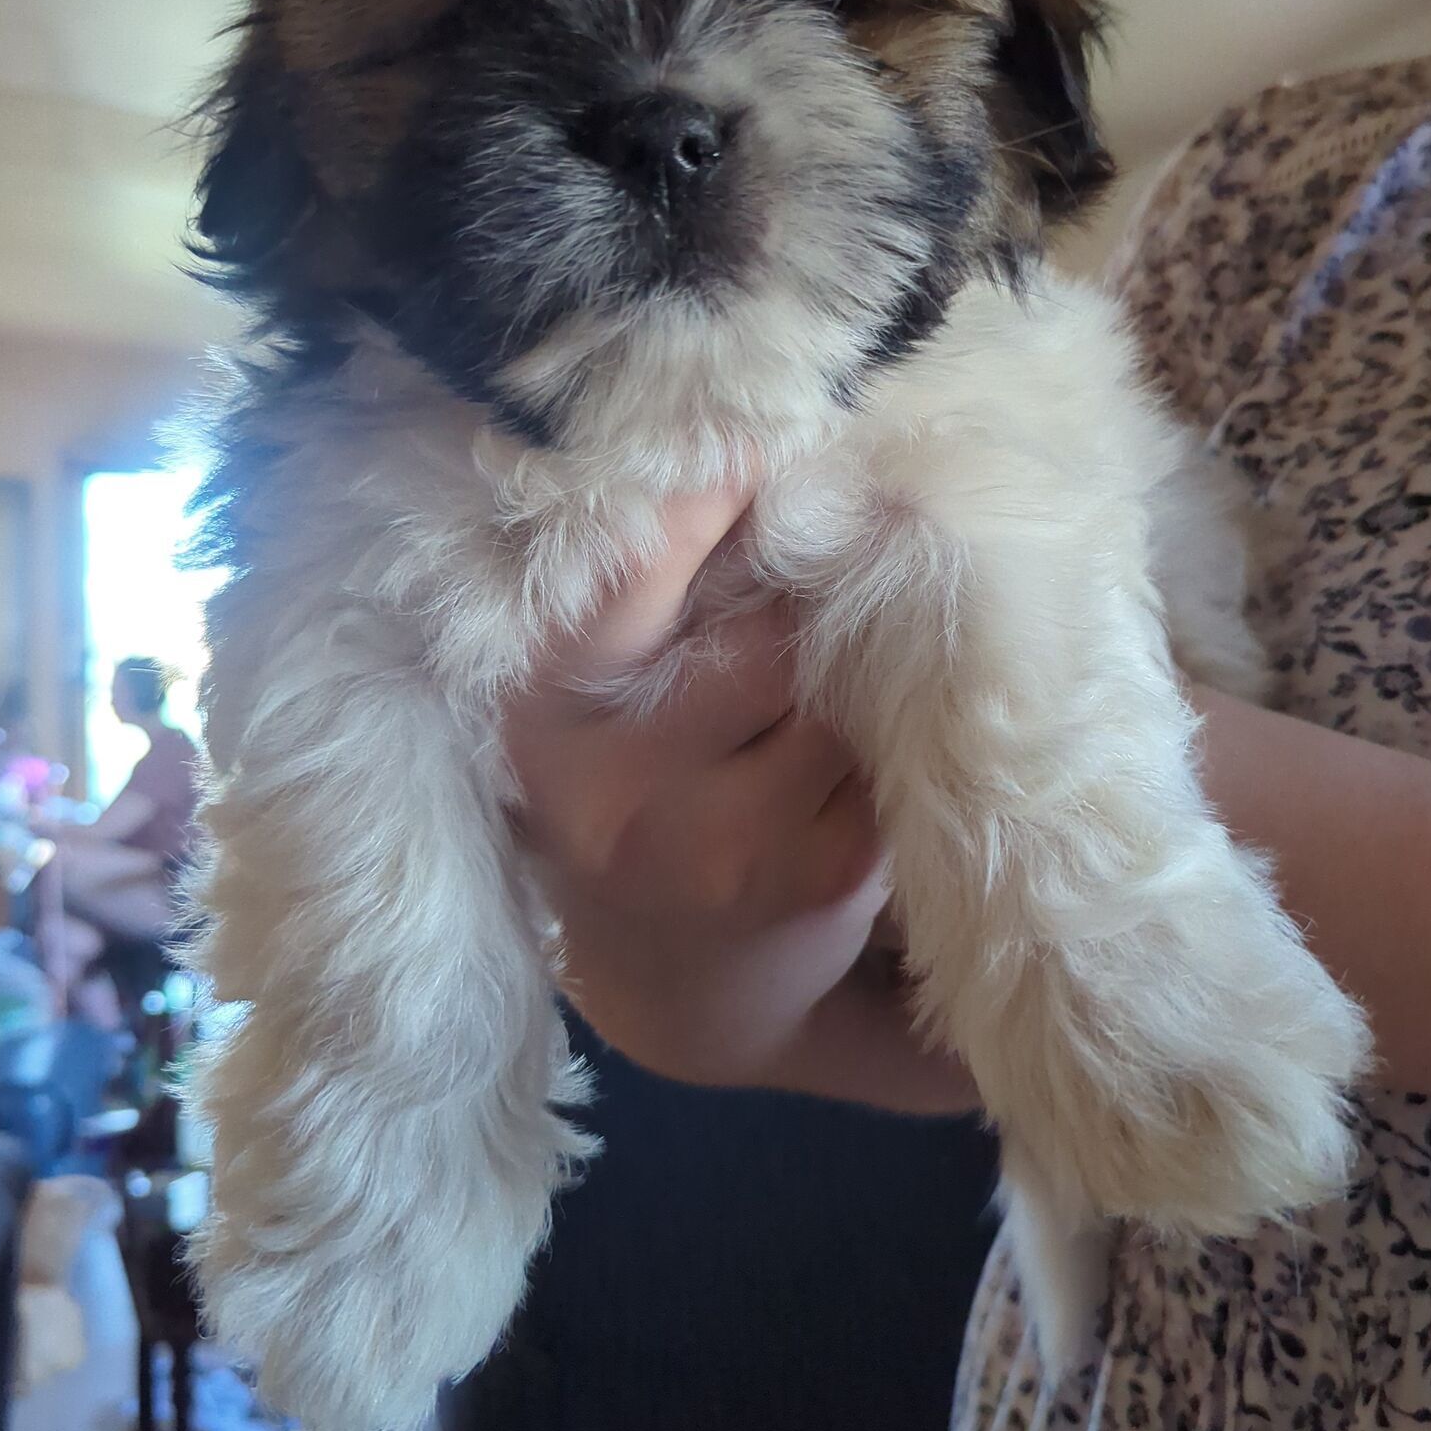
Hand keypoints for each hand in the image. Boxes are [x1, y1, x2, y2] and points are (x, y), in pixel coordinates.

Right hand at [502, 487, 976, 1113]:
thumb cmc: (642, 797)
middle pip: (763, 636)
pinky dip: (884, 744)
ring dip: (851, 677)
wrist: (677, 983)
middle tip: (827, 580)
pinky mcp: (819, 879)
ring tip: (826, 694)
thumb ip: (652, 609)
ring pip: (834, 691)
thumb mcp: (600, 709)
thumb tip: (768, 466)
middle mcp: (619, 792)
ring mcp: (723, 845)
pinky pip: (882, 757)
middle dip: (803, 605)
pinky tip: (854, 761)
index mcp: (547, 721)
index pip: (629, 579)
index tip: (753, 447)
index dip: (701, 501)